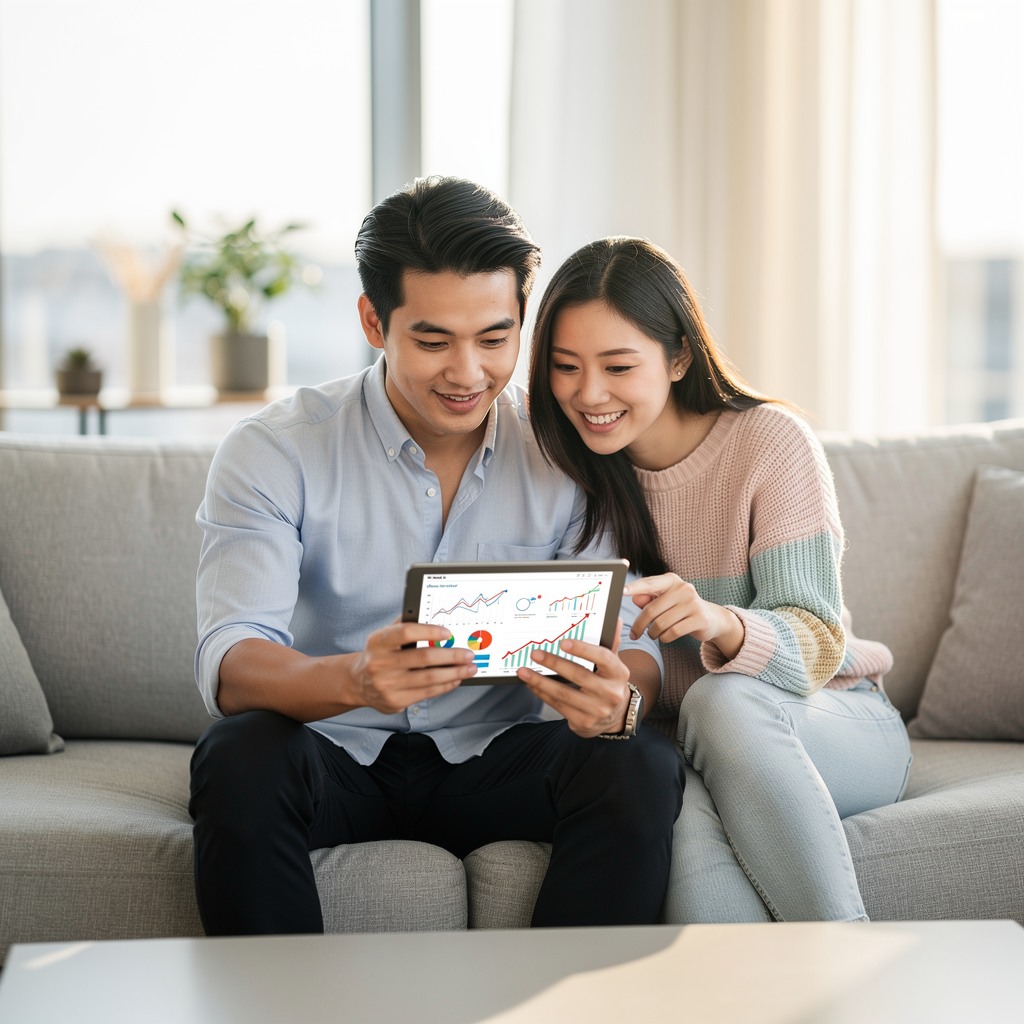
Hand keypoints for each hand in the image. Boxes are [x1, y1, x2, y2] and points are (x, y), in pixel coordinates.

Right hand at [348, 620, 476, 713]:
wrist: (359, 682)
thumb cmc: (380, 654)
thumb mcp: (384, 636)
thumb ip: (405, 624)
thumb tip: (435, 616)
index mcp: (378, 642)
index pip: (406, 632)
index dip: (429, 631)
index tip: (448, 633)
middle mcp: (380, 663)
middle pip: (423, 658)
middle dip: (451, 656)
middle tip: (468, 654)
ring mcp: (387, 684)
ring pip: (429, 679)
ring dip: (454, 673)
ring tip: (469, 668)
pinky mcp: (396, 701)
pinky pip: (427, 693)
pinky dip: (445, 686)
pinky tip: (455, 679)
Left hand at [515, 620, 631, 737]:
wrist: (615, 717)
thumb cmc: (608, 682)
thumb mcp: (612, 665)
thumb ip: (610, 643)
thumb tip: (614, 619)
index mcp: (619, 673)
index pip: (603, 658)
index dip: (583, 650)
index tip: (563, 642)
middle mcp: (611, 693)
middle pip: (579, 675)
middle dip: (554, 663)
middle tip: (535, 654)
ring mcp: (597, 710)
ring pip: (563, 693)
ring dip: (540, 681)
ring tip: (524, 671)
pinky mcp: (583, 722)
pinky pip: (557, 705)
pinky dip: (542, 693)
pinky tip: (532, 684)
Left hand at [625, 574, 743, 657]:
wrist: (711, 619)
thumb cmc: (680, 608)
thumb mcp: (664, 601)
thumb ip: (648, 599)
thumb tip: (634, 598)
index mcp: (671, 580)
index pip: (649, 583)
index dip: (634, 587)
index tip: (621, 591)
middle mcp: (683, 588)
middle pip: (652, 610)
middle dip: (640, 625)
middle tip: (634, 634)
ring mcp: (693, 603)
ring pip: (661, 623)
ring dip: (653, 633)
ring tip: (653, 634)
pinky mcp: (700, 619)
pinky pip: (673, 632)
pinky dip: (665, 638)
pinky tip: (664, 637)